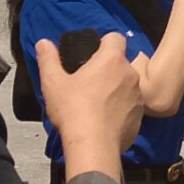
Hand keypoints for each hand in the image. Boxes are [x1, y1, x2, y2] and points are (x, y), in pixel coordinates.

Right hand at [36, 32, 143, 152]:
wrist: (93, 146)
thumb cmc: (73, 111)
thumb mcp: (53, 82)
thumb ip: (48, 59)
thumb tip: (43, 43)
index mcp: (111, 60)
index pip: (115, 37)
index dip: (103, 42)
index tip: (91, 54)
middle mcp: (130, 73)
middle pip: (120, 63)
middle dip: (107, 69)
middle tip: (89, 82)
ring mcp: (138, 95)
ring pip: (127, 84)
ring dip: (115, 89)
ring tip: (95, 103)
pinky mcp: (140, 115)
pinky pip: (130, 105)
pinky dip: (120, 108)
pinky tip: (104, 118)